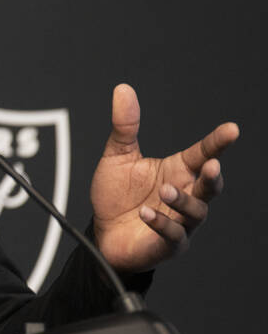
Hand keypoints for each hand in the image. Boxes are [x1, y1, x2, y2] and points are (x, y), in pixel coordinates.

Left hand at [90, 83, 235, 272]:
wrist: (101, 231)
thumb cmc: (116, 195)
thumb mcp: (117, 156)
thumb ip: (125, 126)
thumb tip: (123, 90)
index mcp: (177, 170)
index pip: (203, 154)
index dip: (218, 142)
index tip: (231, 130)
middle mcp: (184, 194)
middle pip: (210, 186)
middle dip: (213, 176)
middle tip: (210, 165)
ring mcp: (180, 221)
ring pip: (196, 211)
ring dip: (182, 200)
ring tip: (164, 190)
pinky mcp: (169, 244)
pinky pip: (174, 235)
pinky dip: (162, 223)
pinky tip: (147, 213)